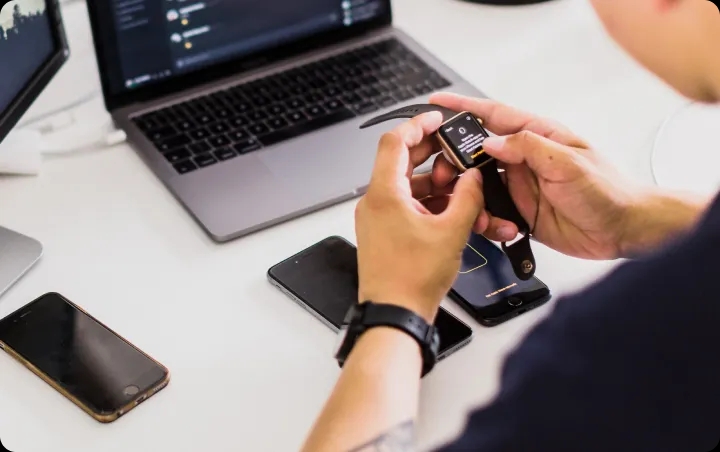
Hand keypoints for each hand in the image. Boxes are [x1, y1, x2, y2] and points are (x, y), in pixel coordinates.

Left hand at [355, 112, 483, 321]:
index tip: (436, 119)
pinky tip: (448, 209)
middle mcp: (374, 203)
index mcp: (384, 195)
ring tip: (457, 187)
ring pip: (404, 185)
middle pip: (399, 161)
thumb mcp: (452, 232)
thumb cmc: (412, 280)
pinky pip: (403, 205)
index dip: (417, 124)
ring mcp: (376, 218)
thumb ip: (468, 197)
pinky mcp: (382, 233)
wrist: (395, 314)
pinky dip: (424, 201)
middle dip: (430, 153)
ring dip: (431, 181)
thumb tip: (473, 178)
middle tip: (454, 151)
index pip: (394, 142)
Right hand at [428, 92, 637, 259]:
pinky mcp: (519, 212)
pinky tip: (498, 227)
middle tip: (443, 174)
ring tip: (474, 210)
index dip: (463, 108)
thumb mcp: (568, 163)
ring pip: (477, 187)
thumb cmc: (608, 191)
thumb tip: (491, 141)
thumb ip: (528, 147)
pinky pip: (490, 214)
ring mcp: (520, 186)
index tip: (437, 104)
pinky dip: (487, 221)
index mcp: (537, 137)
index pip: (493, 116)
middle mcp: (524, 160)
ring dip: (471, 199)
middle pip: (476, 153)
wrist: (623, 231)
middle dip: (455, 162)